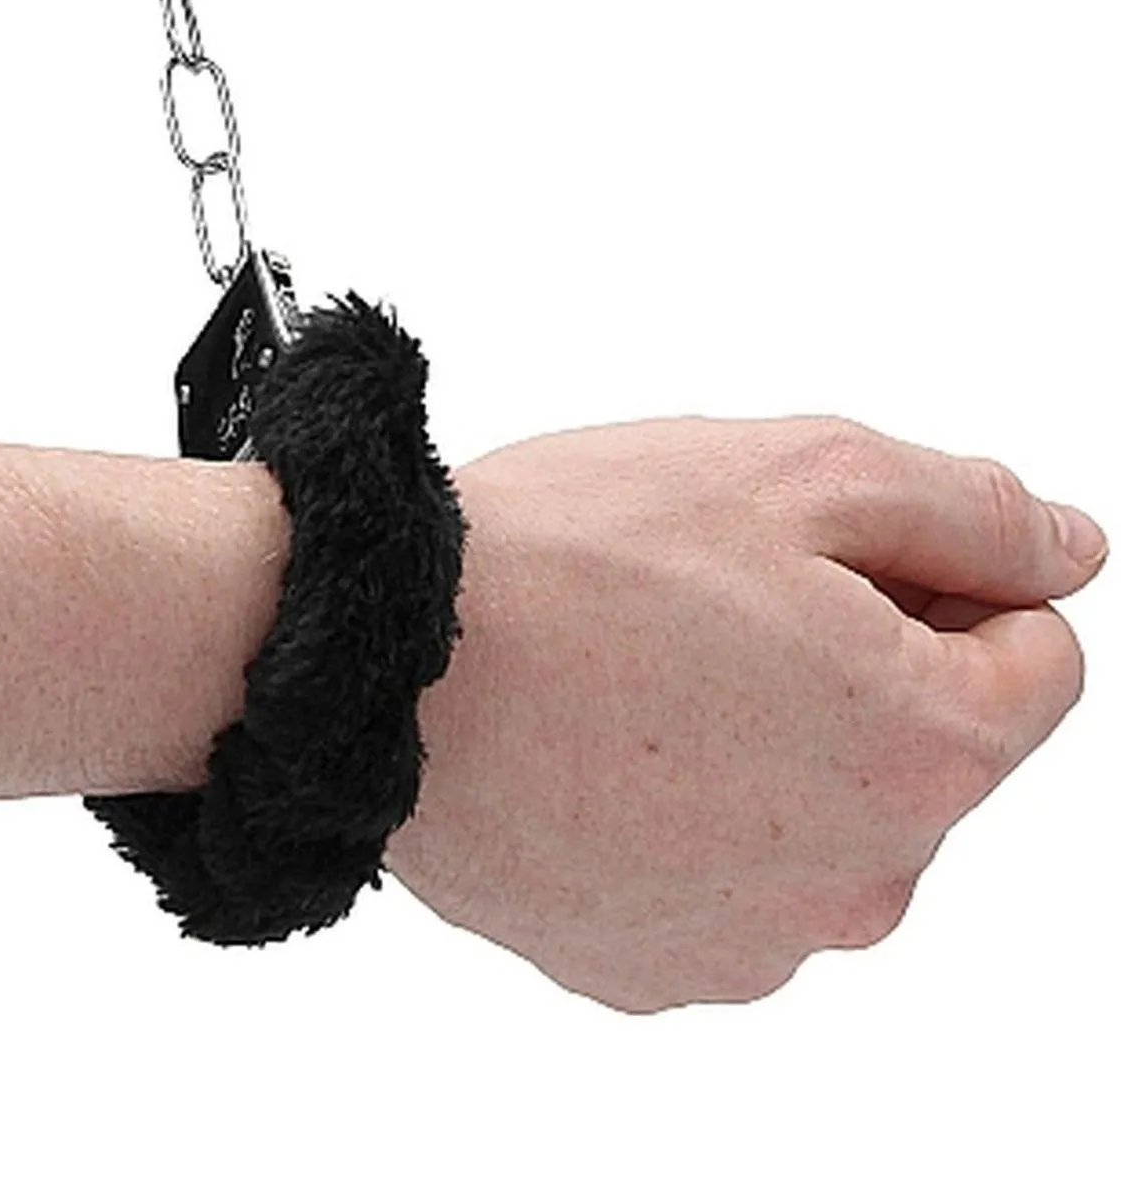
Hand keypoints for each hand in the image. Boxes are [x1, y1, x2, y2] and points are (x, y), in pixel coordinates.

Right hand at [383, 416, 1107, 1012]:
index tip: (835, 557)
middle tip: (719, 596)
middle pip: (924, 743)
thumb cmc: (571, 561)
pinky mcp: (654, 968)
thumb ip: (971, 512)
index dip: (946, 581)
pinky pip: (721, 876)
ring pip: (818, 814)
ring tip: (644, 668)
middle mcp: (863, 880)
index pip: (1039, 658)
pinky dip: (686, 811)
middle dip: (857, 661)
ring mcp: (754, 941)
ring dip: (768, 741)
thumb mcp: (802, 470)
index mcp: (925, 749)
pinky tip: (605, 741)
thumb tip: (1066, 552)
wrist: (378, 660)